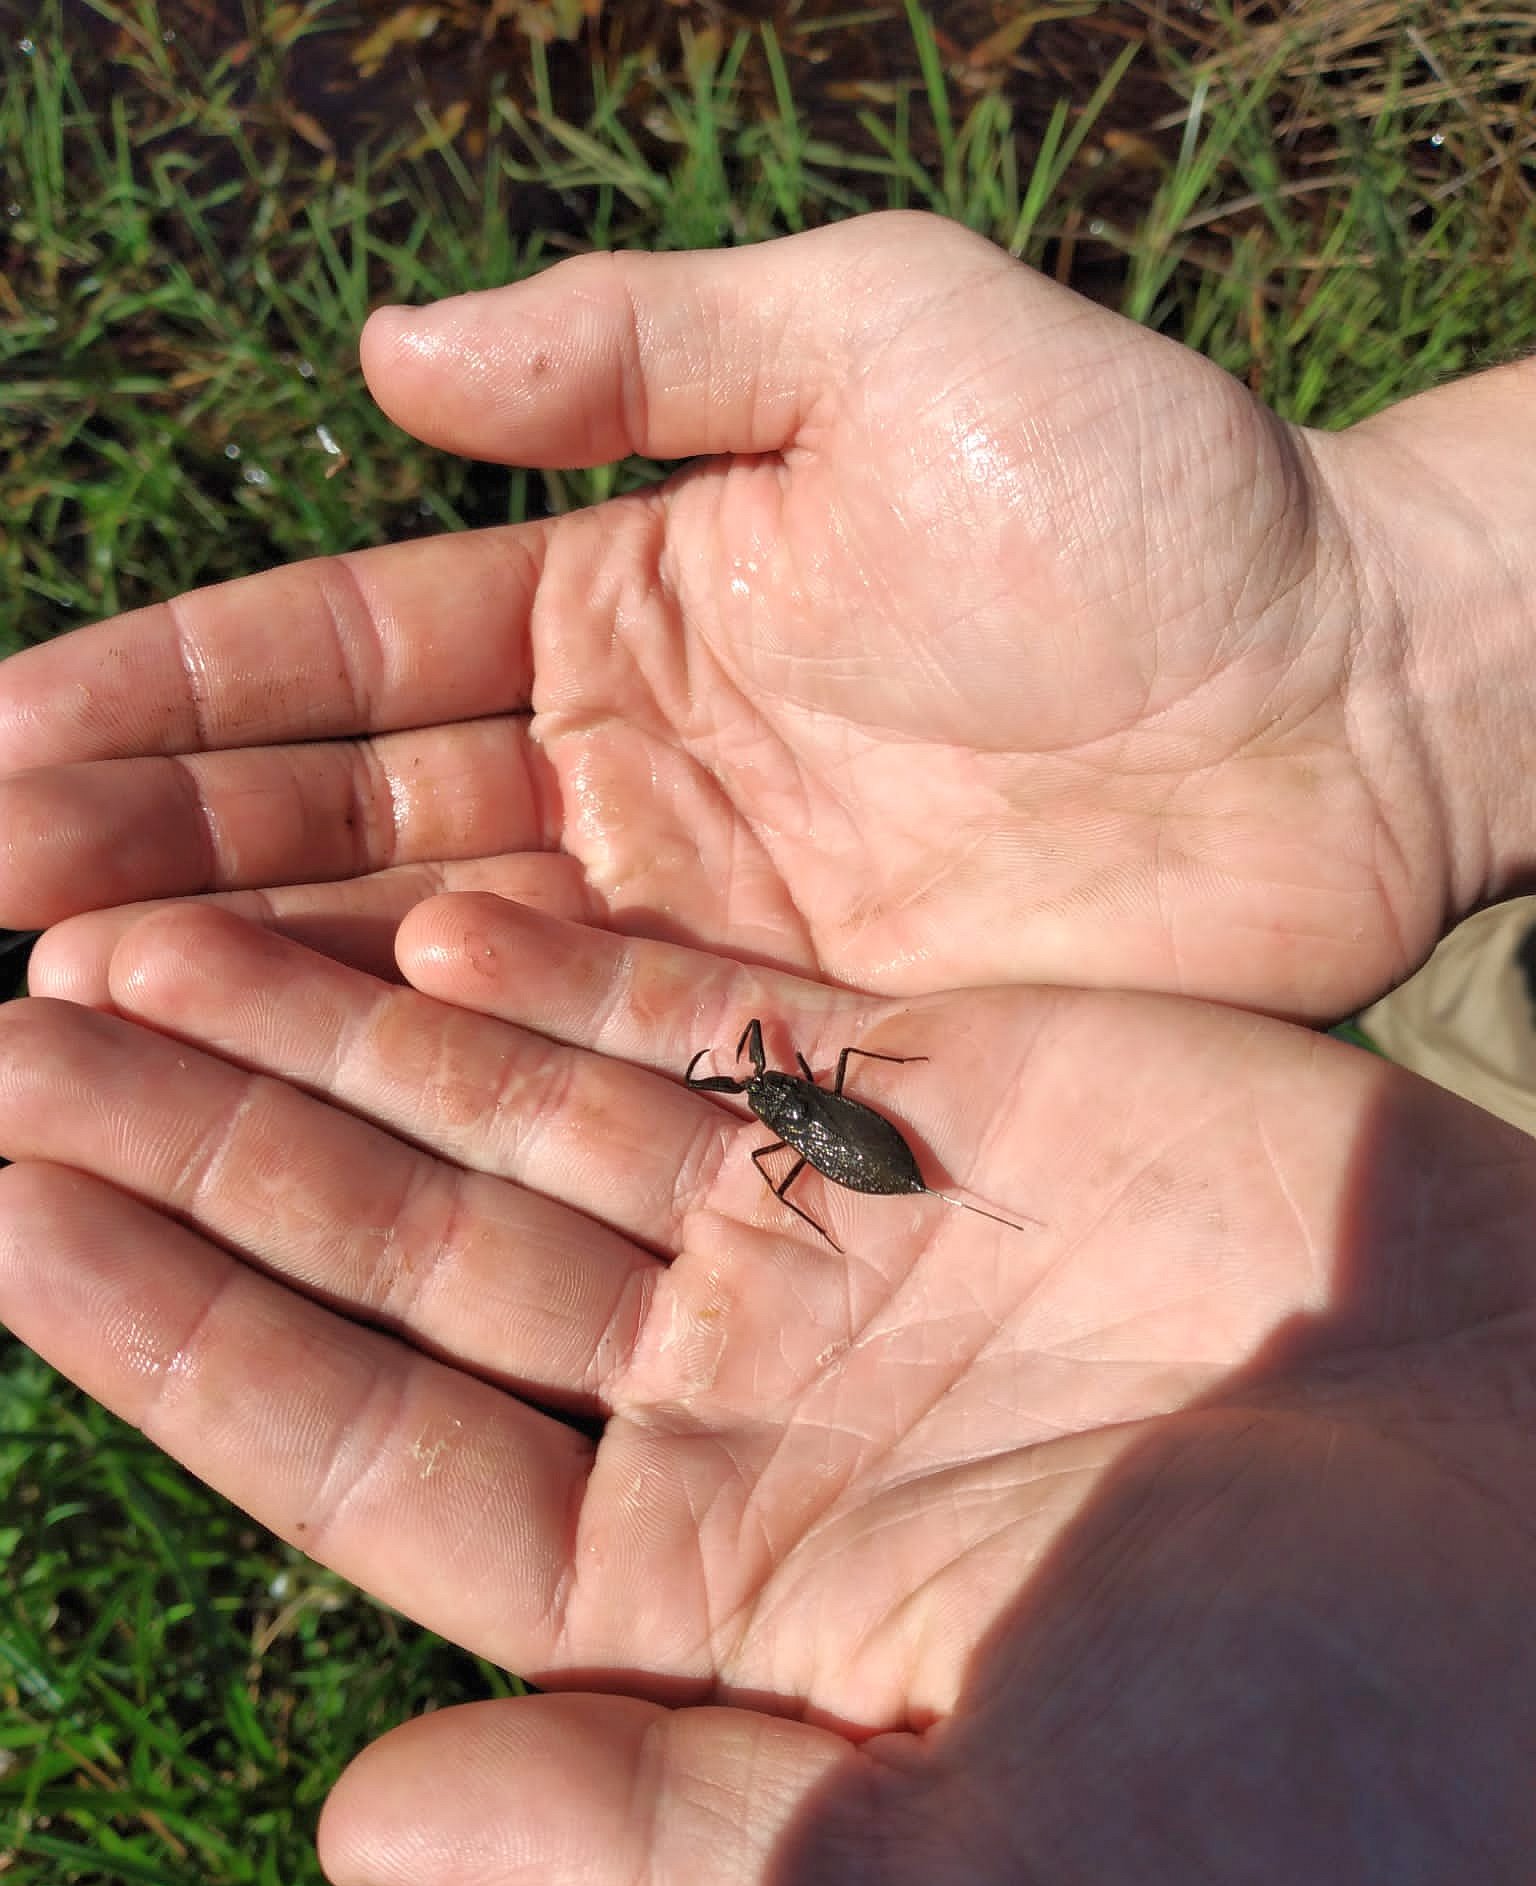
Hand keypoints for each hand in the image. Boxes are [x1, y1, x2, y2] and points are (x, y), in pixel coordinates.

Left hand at [4, 897, 1534, 1885]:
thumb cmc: (1308, 1763)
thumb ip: (657, 1856)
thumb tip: (364, 1824)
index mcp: (696, 1601)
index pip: (356, 1444)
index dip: (164, 1331)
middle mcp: (729, 1404)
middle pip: (391, 1252)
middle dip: (193, 1143)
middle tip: (0, 1033)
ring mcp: (831, 1237)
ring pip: (508, 1115)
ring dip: (323, 1029)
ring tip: (122, 939)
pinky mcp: (946, 1096)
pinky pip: (702, 1013)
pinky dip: (556, 963)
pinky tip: (400, 905)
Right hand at [6, 212, 1527, 1016]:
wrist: (1356, 692)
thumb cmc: (1142, 495)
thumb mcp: (881, 340)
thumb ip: (639, 350)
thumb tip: (379, 359)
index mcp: (622, 598)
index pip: (335, 659)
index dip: (157, 695)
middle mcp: (627, 778)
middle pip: (336, 828)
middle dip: (141, 852)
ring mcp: (696, 925)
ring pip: (420, 962)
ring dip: (242, 982)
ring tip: (53, 1002)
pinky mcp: (786, 1049)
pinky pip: (570, 1068)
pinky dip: (426, 1080)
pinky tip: (271, 1093)